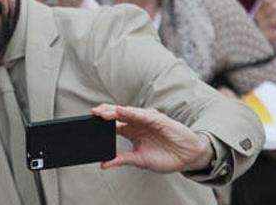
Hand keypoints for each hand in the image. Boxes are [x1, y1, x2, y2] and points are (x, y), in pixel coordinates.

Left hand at [91, 104, 213, 173]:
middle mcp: (137, 123)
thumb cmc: (166, 157)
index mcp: (131, 131)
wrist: (188, 157)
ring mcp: (146, 120)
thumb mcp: (139, 160)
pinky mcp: (157, 119)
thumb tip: (103, 164)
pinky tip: (121, 111)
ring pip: (127, 112)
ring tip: (102, 112)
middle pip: (117, 115)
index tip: (87, 124)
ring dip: (114, 111)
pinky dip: (131, 112)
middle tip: (92, 114)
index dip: (101, 124)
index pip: (112, 125)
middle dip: (104, 114)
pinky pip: (141, 114)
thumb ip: (122, 160)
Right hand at [253, 0, 275, 46]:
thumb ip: (270, 8)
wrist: (251, 44)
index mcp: (258, 11)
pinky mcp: (265, 37)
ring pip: (275, 19)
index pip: (266, 0)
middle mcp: (258, 18)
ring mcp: (261, 27)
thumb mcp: (263, 17)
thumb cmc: (263, 28)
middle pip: (272, 7)